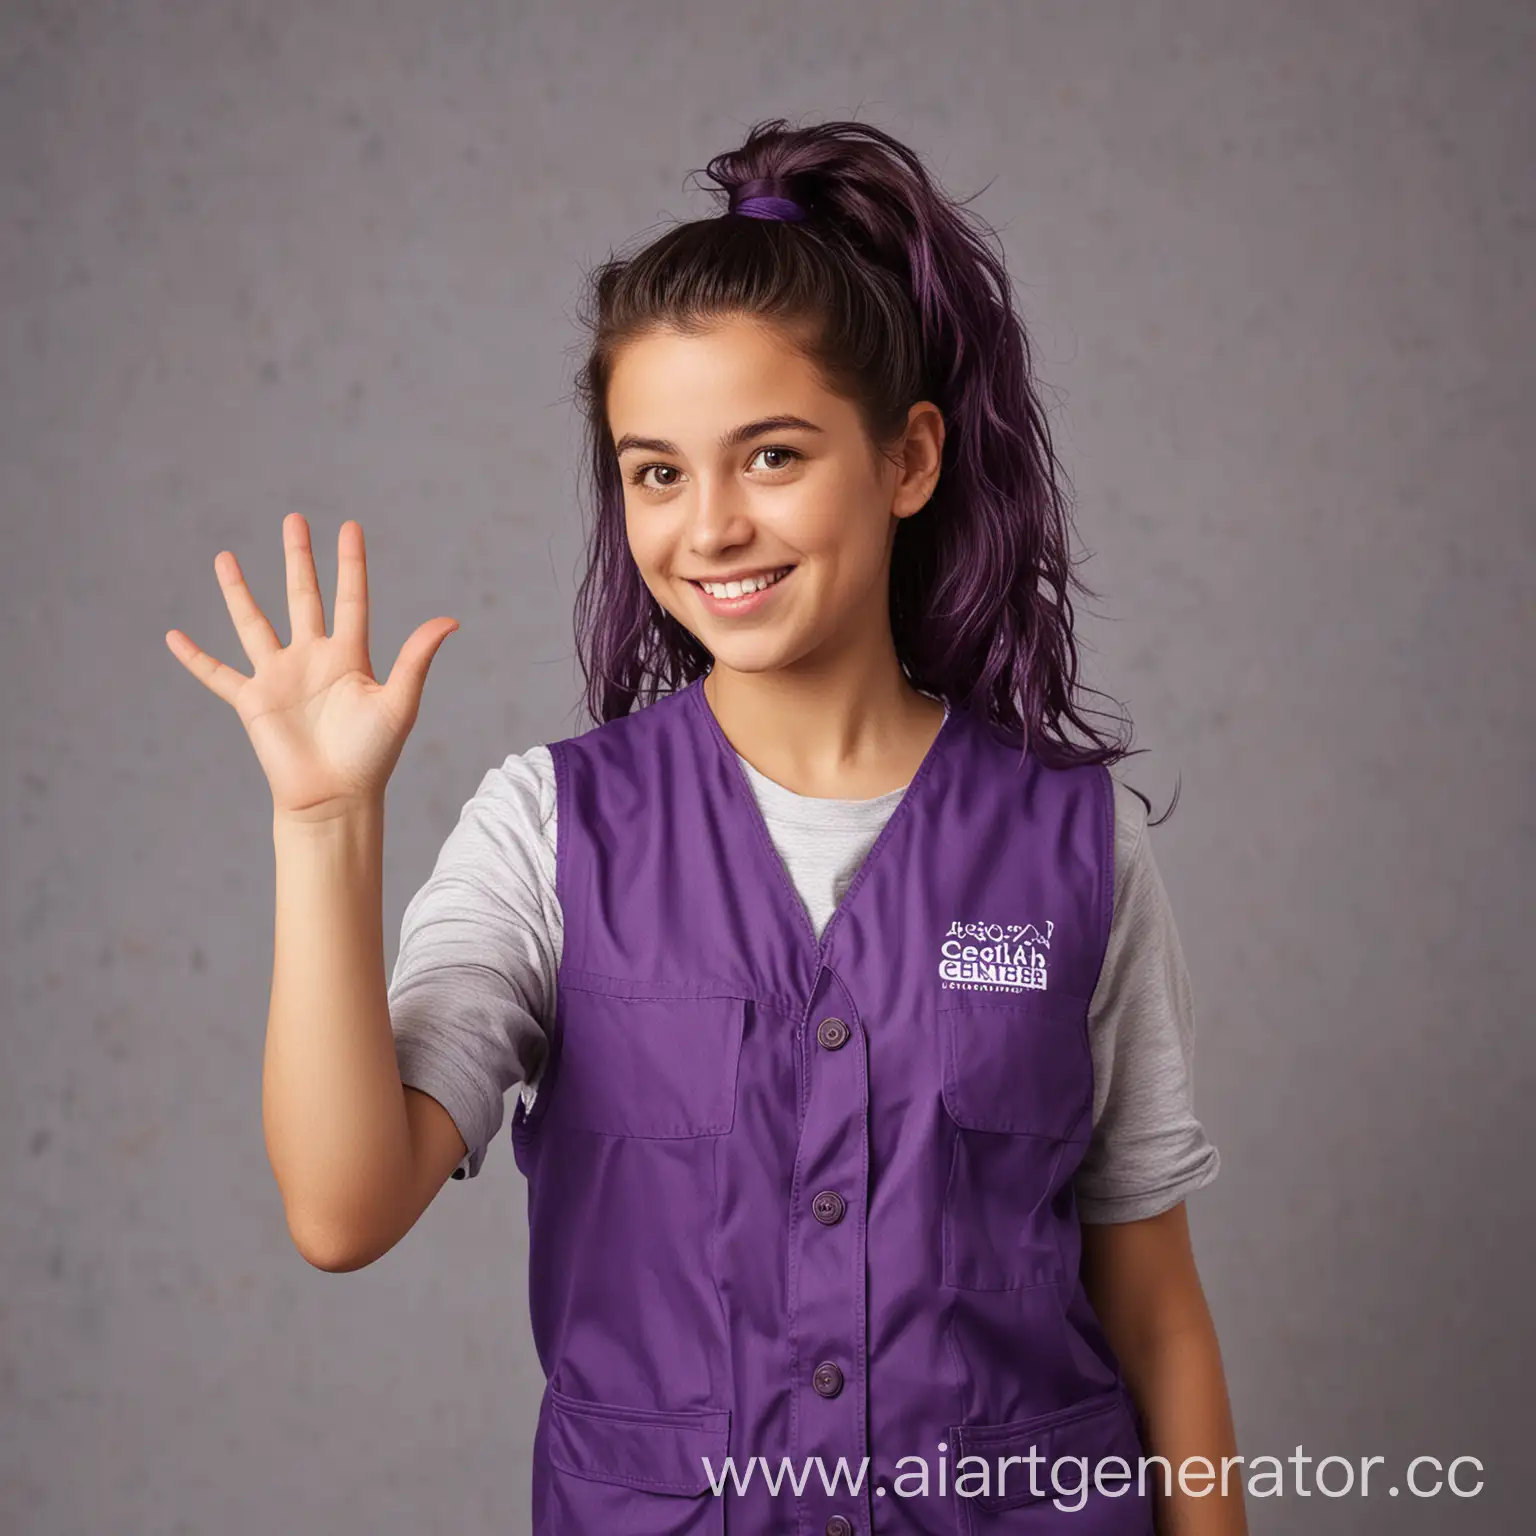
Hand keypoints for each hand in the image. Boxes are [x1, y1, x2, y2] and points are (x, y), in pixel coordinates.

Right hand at [166, 514, 457, 820]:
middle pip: (304, 597)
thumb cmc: (372, 755)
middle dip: (299, 558)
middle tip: (294, 519)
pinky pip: (216, 675)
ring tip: (224, 557)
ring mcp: (280, 678)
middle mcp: (313, 659)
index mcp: (351, 656)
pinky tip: (173, 636)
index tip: (350, 526)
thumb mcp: (399, 702)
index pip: (351, 598)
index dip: (351, 563)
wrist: (335, 797)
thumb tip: (451, 620)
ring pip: (253, 623)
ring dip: (238, 591)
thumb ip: (417, 658)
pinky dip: (194, 658)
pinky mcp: (252, 701)